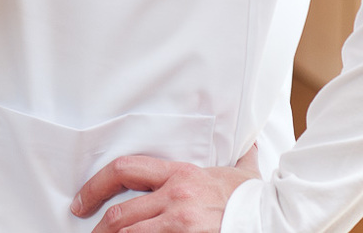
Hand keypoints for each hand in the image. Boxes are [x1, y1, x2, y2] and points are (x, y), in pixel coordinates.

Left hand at [73, 147, 257, 230]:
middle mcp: (176, 198)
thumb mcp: (242, 171)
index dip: (95, 185)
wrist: (280, 218)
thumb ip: (238, 154)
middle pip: (121, 214)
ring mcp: (181, 224)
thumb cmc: (258, 198)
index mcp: (180, 174)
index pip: (123, 170)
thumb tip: (250, 138)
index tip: (82, 200)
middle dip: (100, 227)